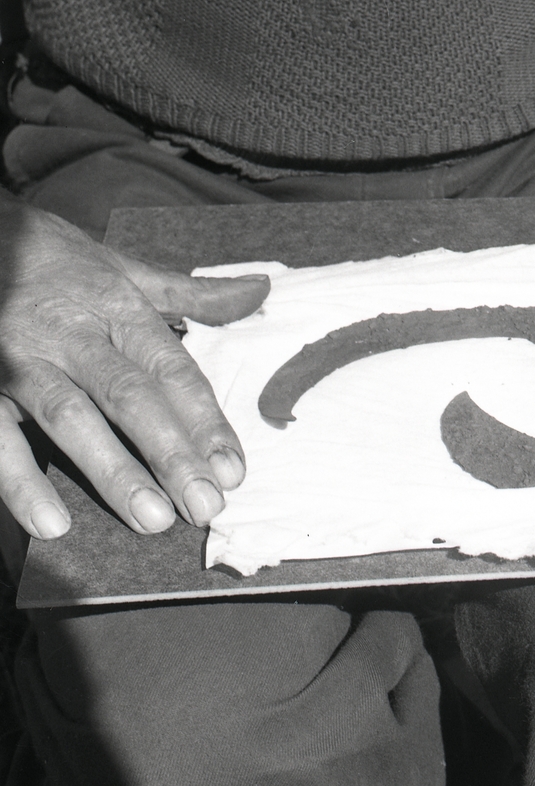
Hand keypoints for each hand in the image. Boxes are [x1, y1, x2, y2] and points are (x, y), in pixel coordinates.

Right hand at [0, 198, 269, 538]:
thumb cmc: (56, 261)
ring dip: (113, 472)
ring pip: (71, 417)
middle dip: (171, 454)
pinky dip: (21, 481)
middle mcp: (73, 334)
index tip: (234, 469)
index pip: (172, 369)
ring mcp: (22, 359)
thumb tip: (260, 292)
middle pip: (130, 397)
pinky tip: (51, 524)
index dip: (205, 421)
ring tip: (152, 520)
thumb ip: (191, 294)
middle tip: (206, 506)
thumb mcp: (124, 269)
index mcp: (118, 308)